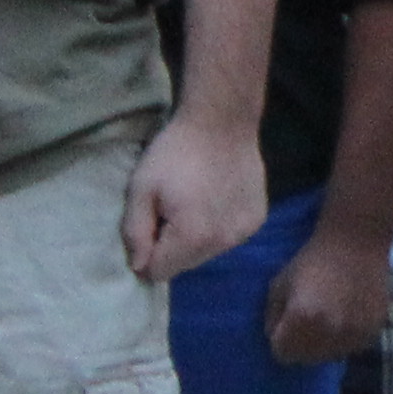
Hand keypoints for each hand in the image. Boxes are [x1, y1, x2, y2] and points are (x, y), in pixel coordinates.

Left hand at [122, 111, 268, 285]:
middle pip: (184, 265)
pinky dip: (218, 227)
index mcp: (192, 237)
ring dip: (196, 238)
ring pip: (207, 253)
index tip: (149, 225)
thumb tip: (139, 267)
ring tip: (194, 203)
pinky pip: (227, 238)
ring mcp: (244, 231)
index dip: (147, 252)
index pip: (159, 272)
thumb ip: (135, 233)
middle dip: (171, 247)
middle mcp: (223, 241)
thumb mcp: (140, 189)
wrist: (222, 120)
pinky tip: (216, 200)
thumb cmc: (175, 153)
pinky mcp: (257, 219)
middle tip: (170, 211)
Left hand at [262, 211, 392, 365]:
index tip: (288, 325)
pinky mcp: (374, 329)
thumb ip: (272, 317)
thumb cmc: (312, 260)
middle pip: (307, 359)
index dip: (282, 340)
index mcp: (301, 320)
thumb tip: (276, 338)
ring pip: (331, 355)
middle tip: (307, 322)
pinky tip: (346, 316)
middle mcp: (328, 332)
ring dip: (326, 343)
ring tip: (328, 320)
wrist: (357, 241)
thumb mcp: (279, 285)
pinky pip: (353, 346)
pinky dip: (347, 337)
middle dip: (303, 345)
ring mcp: (354, 332)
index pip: (282, 355)